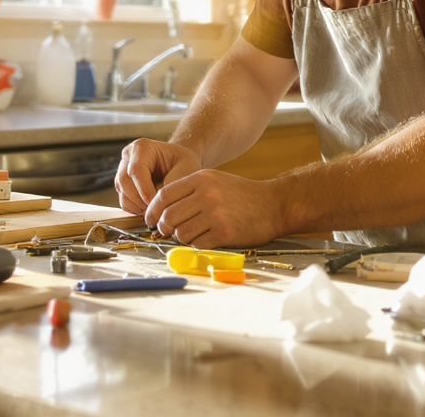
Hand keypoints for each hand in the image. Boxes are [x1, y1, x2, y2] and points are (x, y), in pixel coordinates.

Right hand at [115, 139, 202, 215]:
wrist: (180, 165)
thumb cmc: (184, 162)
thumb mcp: (187, 166)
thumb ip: (174, 180)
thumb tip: (160, 201)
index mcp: (142, 147)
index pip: (136, 170)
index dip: (144, 189)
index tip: (155, 202)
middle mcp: (129, 158)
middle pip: (124, 182)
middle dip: (139, 200)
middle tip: (156, 210)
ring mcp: (123, 172)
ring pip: (122, 193)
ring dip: (137, 206)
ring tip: (156, 210)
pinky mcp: (124, 187)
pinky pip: (124, 202)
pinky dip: (136, 210)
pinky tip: (151, 209)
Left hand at [143, 170, 284, 248]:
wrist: (274, 205)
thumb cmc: (242, 195)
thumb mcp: (215, 181)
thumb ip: (189, 191)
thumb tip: (161, 210)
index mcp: (201, 178)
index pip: (164, 195)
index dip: (152, 210)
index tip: (150, 219)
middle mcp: (206, 194)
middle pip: (168, 216)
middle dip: (164, 227)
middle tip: (168, 231)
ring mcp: (215, 213)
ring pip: (180, 232)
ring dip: (181, 238)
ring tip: (191, 235)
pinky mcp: (224, 232)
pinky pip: (197, 244)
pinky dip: (197, 245)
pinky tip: (205, 239)